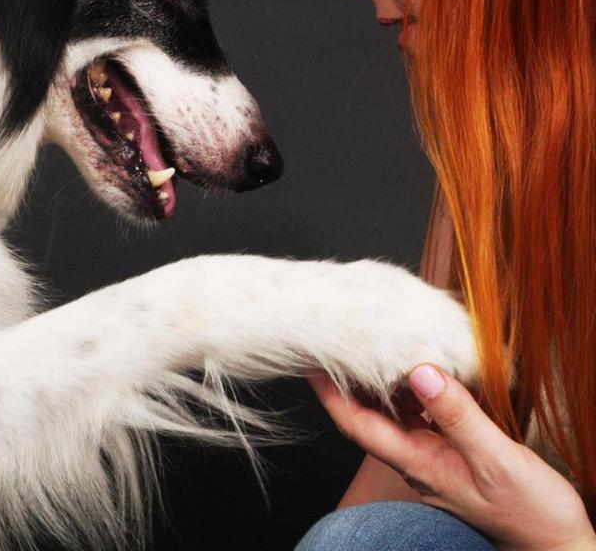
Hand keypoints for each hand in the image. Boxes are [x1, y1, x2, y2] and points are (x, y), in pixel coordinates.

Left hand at [310, 365, 595, 550]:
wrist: (558, 543)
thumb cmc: (529, 512)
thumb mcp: (497, 460)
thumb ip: (459, 416)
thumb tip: (420, 371)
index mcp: (417, 462)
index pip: (356, 424)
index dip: (329, 393)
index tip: (310, 361)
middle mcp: (417, 456)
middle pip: (369, 412)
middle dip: (347, 377)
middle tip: (337, 338)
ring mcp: (434, 452)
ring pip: (395, 408)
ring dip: (382, 376)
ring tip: (371, 341)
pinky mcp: (453, 447)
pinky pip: (423, 411)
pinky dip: (416, 385)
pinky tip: (422, 364)